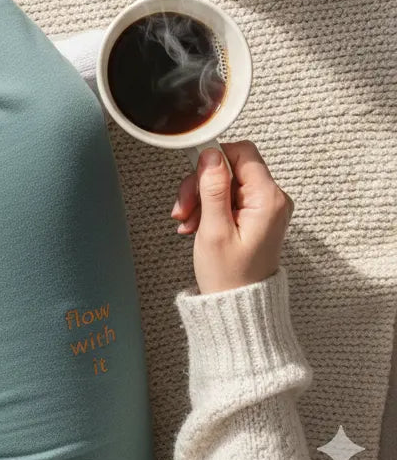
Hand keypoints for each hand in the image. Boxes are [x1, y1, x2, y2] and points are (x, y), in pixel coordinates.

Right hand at [170, 140, 294, 294]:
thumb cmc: (229, 277)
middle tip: (185, 208)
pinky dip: (208, 206)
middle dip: (201, 184)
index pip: (242, 153)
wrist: (239, 307)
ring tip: (188, 223)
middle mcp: (273, 199)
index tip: (193, 176)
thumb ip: (213, 188)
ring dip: (201, 197)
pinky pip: (229, 196)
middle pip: (231, 167)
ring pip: (225, 181)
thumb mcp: (214, 229)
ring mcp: (265, 207)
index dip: (214, 160)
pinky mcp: (256, 214)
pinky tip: (196, 225)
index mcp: (268, 200)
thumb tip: (211, 154)